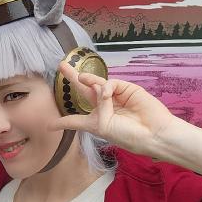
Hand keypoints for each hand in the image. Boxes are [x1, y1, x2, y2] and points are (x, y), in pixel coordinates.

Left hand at [47, 62, 180, 156]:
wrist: (152, 133)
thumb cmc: (128, 135)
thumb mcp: (102, 127)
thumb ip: (96, 107)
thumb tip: (97, 87)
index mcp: (97, 121)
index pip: (77, 118)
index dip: (64, 121)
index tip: (49, 125)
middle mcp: (105, 107)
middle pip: (86, 90)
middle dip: (73, 78)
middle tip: (62, 66)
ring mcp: (116, 97)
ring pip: (97, 84)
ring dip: (87, 80)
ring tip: (81, 77)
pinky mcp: (127, 89)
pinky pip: (110, 84)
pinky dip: (106, 87)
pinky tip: (107, 93)